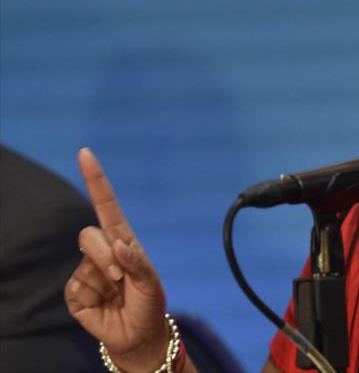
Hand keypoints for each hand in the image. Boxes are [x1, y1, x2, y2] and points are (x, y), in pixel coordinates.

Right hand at [65, 148, 168, 371]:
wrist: (139, 335)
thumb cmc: (149, 304)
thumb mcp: (151, 282)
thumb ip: (137, 262)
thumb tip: (118, 244)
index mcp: (123, 241)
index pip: (106, 206)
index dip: (95, 180)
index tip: (85, 153)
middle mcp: (103, 251)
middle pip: (90, 233)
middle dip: (105, 253)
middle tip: (121, 275)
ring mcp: (87, 270)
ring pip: (85, 258)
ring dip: (103, 274)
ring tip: (117, 291)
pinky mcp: (76, 292)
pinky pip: (76, 286)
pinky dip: (92, 295)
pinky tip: (102, 303)